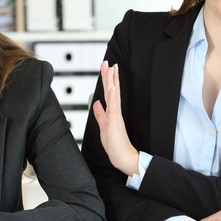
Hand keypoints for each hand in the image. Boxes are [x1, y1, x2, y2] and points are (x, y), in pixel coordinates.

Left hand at [92, 61, 138, 175]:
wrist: (124, 158)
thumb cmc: (115, 145)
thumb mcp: (104, 126)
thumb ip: (100, 114)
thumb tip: (96, 103)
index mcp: (112, 112)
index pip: (109, 92)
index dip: (108, 80)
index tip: (107, 68)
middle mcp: (115, 111)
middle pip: (112, 89)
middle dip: (109, 75)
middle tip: (108, 62)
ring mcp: (116, 115)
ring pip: (113, 94)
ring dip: (112, 81)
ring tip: (111, 68)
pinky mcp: (116, 122)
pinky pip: (114, 106)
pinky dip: (113, 96)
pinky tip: (113, 87)